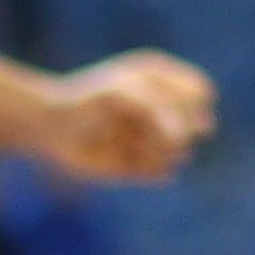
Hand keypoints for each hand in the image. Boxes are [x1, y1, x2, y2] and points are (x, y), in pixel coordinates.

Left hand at [30, 50, 215, 182]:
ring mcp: (156, 138)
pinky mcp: (144, 166)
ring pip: (181, 152)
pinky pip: (164, 173)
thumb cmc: (89, 100)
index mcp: (166, 81)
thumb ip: (162, 110)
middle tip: (142, 126)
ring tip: (128, 141)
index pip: (201, 94)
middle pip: (198, 125)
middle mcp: (166, 110)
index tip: (153, 103)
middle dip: (172, 128)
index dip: (183, 103)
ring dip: (156, 149)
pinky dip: (146, 167)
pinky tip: (124, 158)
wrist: (53, 126)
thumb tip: (186, 140)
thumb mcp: (128, 92)